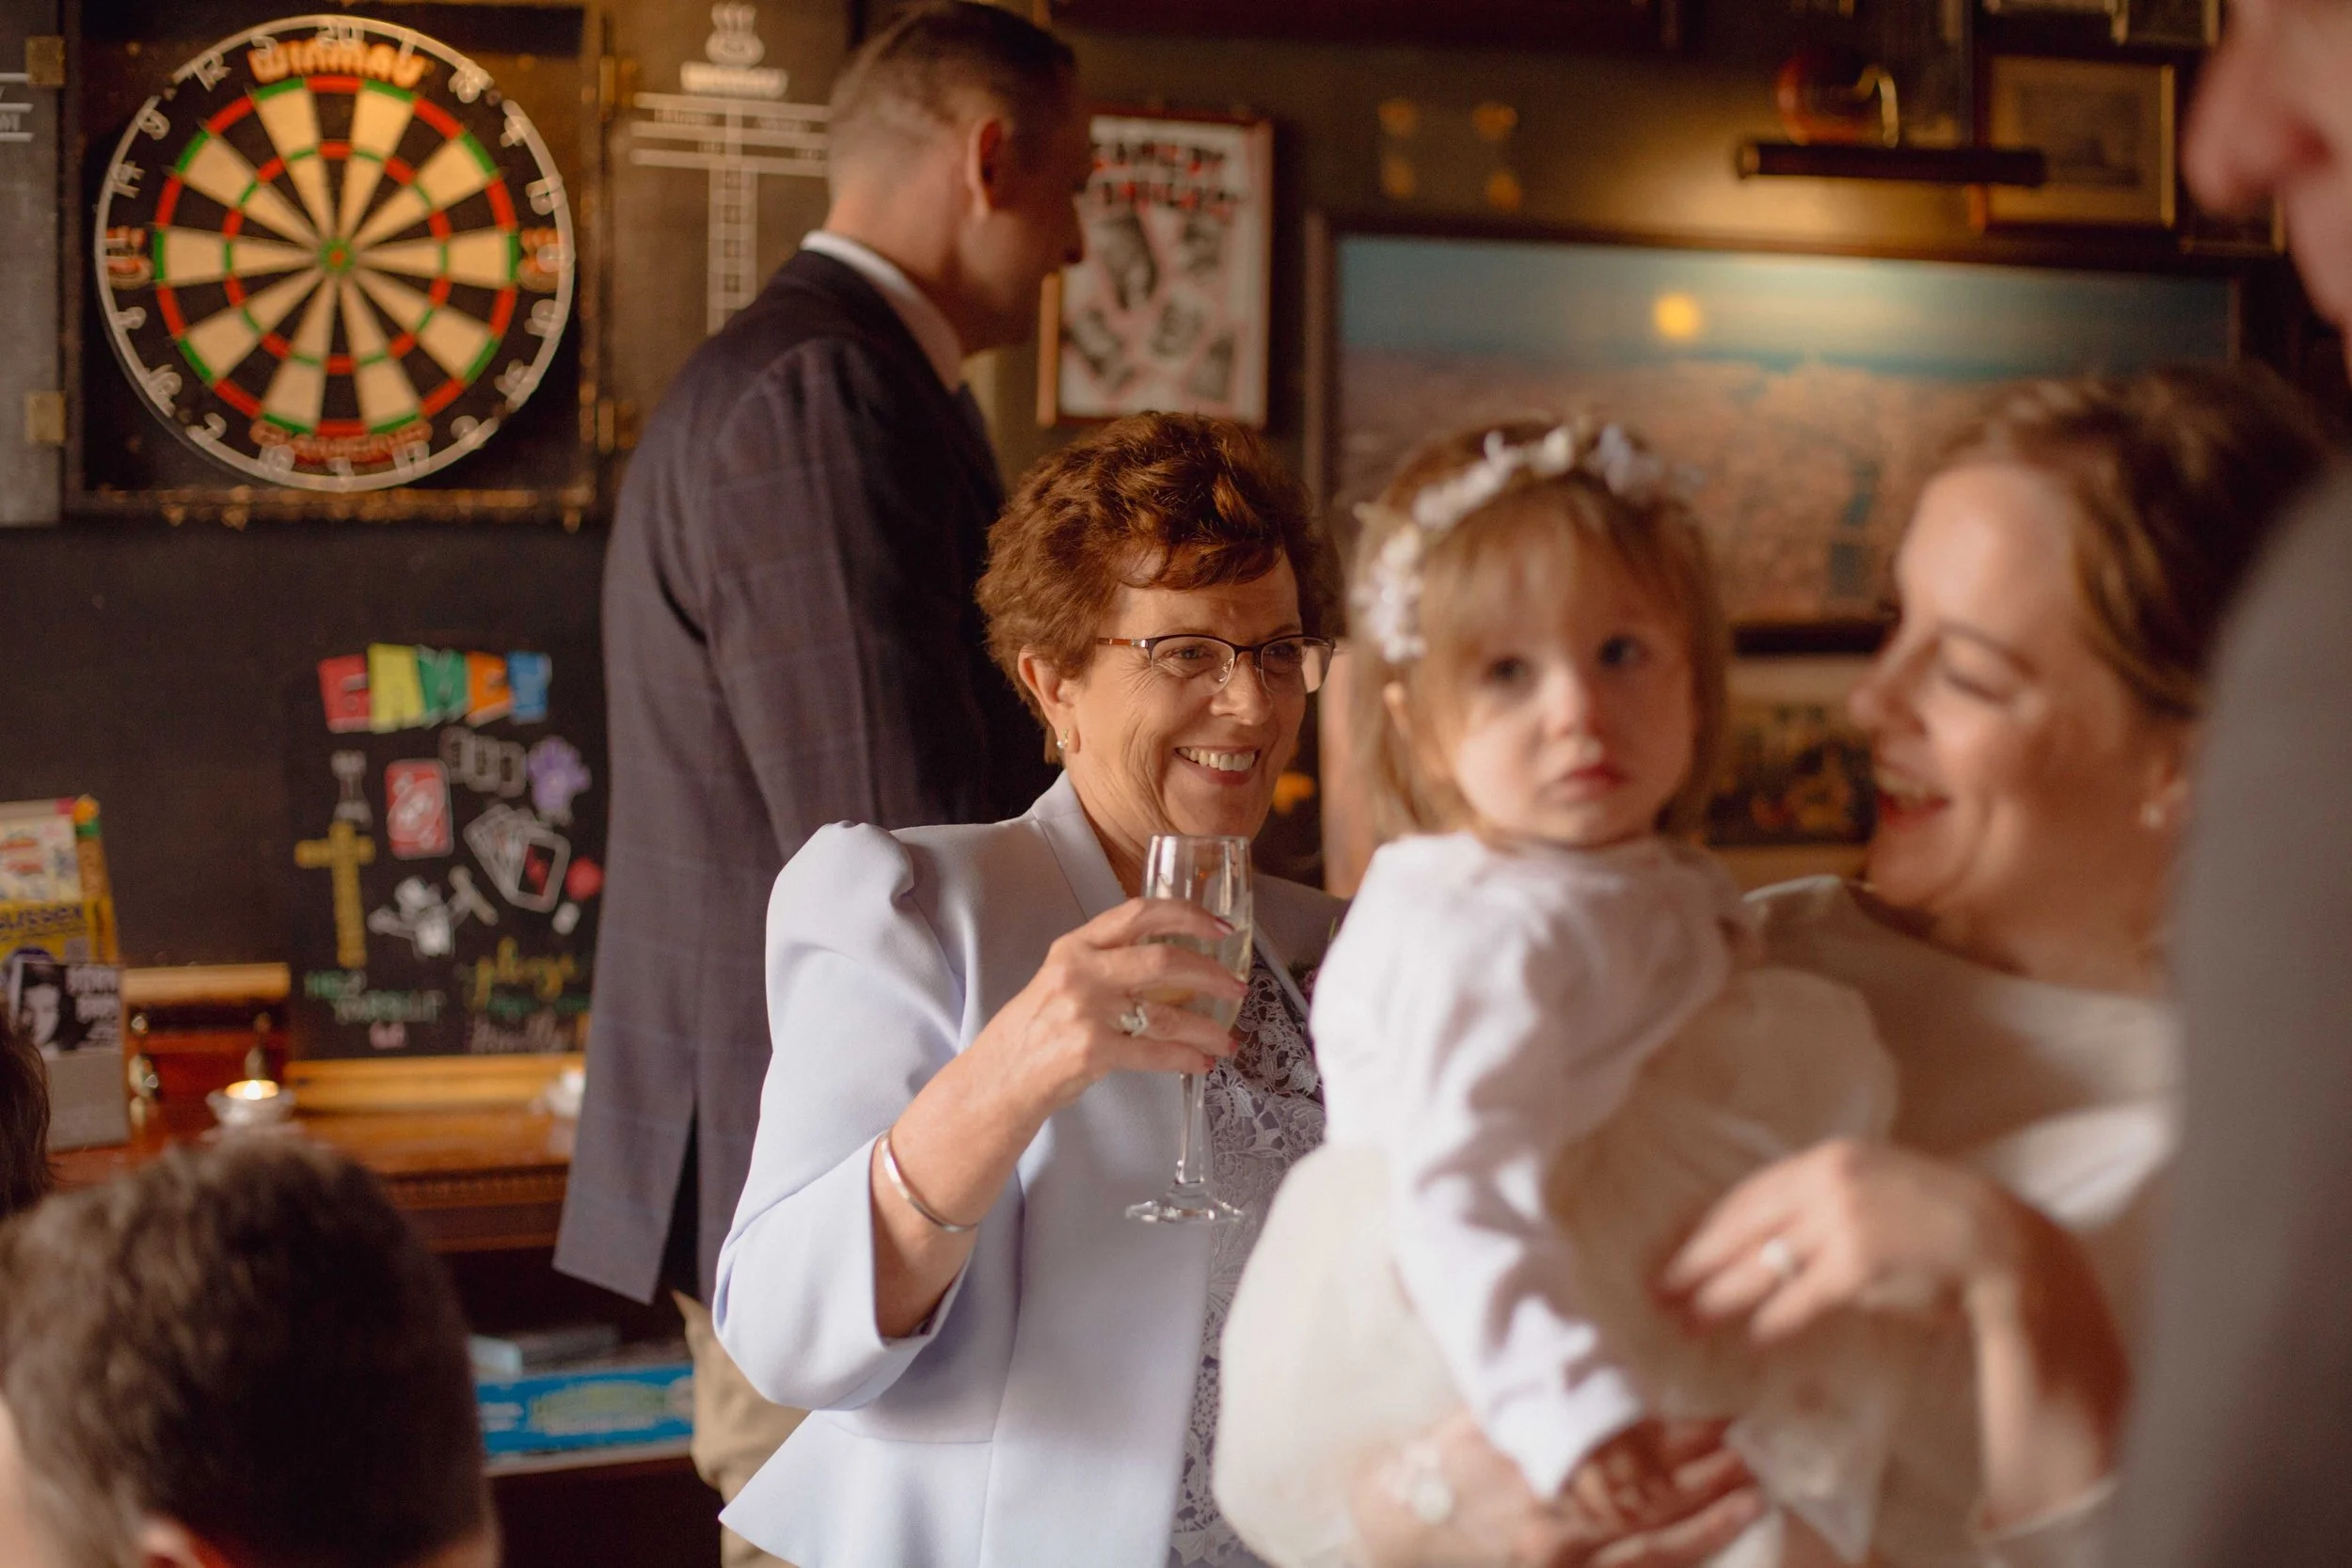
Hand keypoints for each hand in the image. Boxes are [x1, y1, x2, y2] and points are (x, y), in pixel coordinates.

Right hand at [970, 896, 1247, 1119]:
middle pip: (1164, 960)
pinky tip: (1201, 1062)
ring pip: (1167, 1013)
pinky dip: (1186, 1058)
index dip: (1187, 915)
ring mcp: (1086, 1011)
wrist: (999, 1078)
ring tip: (1228, 1040)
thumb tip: (1176, 964)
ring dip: (1207, 1028)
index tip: (1220, 926)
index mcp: (1075, 946)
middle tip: (1236, 988)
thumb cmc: (1035, 1030)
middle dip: (1211, 974)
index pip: (1139, 913)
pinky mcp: (1092, 1051)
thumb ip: (1107, 964)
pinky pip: (1156, 1052)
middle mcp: (1081, 971)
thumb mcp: (1062, 980)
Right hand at [1350, 1411, 1763, 1567]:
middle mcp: (1555, 1513)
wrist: (1403, 1516)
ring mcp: (1559, 1558)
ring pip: (1653, 1546)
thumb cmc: (1450, 1456)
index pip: (1629, 1445)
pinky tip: (1709, 1540)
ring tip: (1752, 1497)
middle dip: (1709, 1475)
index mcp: (1540, 1458)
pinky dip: (1674, 1558)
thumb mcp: (1500, 1417)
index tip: (1725, 1418)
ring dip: (1707, 1521)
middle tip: (1752, 1455)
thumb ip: (1559, 1412)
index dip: (1684, 1434)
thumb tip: (1629, 1405)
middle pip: (1652, 1496)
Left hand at [1656, 1138, 2024, 1344]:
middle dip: (1698, 1262)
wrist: (1999, 1243)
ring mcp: (1843, 1221)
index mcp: (1827, 1159)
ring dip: (1721, 1297)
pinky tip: (1755, 1336)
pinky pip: (1800, 1298)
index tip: (1680, 1252)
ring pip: (1762, 1265)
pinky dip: (1773, 1320)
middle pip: (1743, 1227)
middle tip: (1663, 1290)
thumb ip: (1817, 1201)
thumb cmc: (1934, 1219)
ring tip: (1693, 1319)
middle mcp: (1828, 1181)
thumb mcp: (1870, 1186)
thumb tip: (1761, 1237)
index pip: (1748, 1195)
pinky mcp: (1859, 1264)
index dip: (1709, 1228)